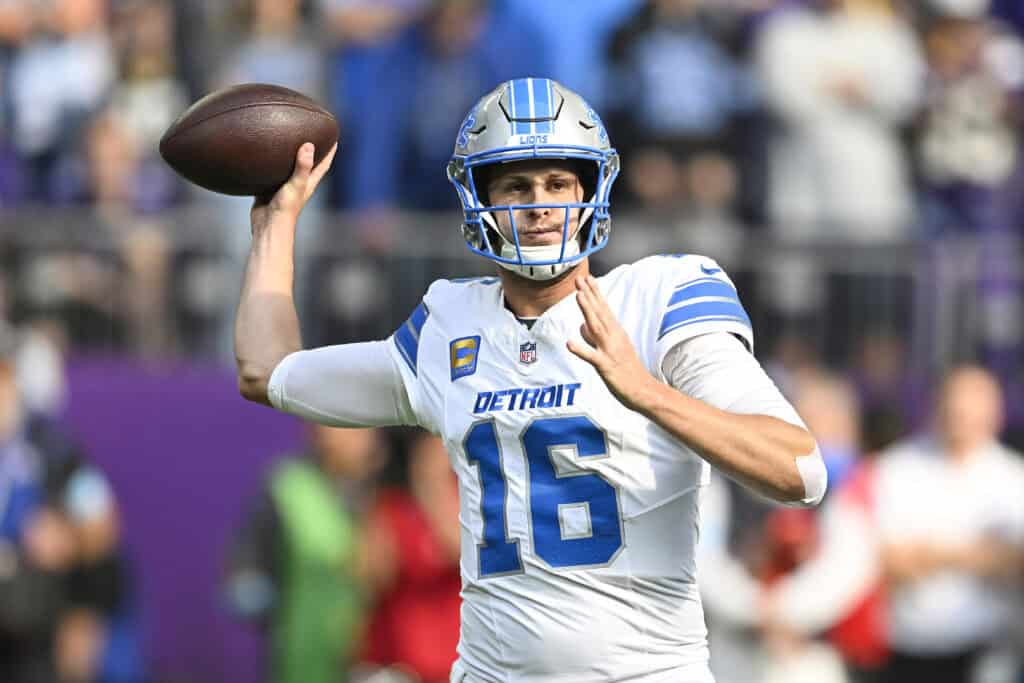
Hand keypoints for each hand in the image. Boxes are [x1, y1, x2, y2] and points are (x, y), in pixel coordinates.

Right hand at [251, 142, 337, 231]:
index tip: (334, 136)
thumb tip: (309, 145)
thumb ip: (302, 167)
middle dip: (312, 149)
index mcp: (309, 182)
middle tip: (313, 133)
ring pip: (291, 167)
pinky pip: (273, 172)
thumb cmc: (286, 209)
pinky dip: (273, 163)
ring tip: (289, 139)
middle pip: (309, 163)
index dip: (330, 150)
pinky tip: (265, 154)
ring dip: (292, 155)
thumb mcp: (296, 185)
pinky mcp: (270, 188)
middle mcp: (299, 183)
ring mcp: (285, 186)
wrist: (268, 226)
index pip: (324, 163)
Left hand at [566, 275, 656, 410]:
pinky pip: (591, 357)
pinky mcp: (606, 366)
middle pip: (599, 313)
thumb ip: (596, 337)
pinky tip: (569, 343)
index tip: (588, 278)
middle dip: (589, 295)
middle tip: (580, 279)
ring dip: (587, 311)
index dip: (595, 293)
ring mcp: (610, 351)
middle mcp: (614, 338)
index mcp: (616, 333)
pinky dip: (581, 349)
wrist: (643, 390)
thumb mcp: (612, 349)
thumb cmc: (627, 370)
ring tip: (578, 295)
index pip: (604, 309)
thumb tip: (582, 326)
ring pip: (596, 328)